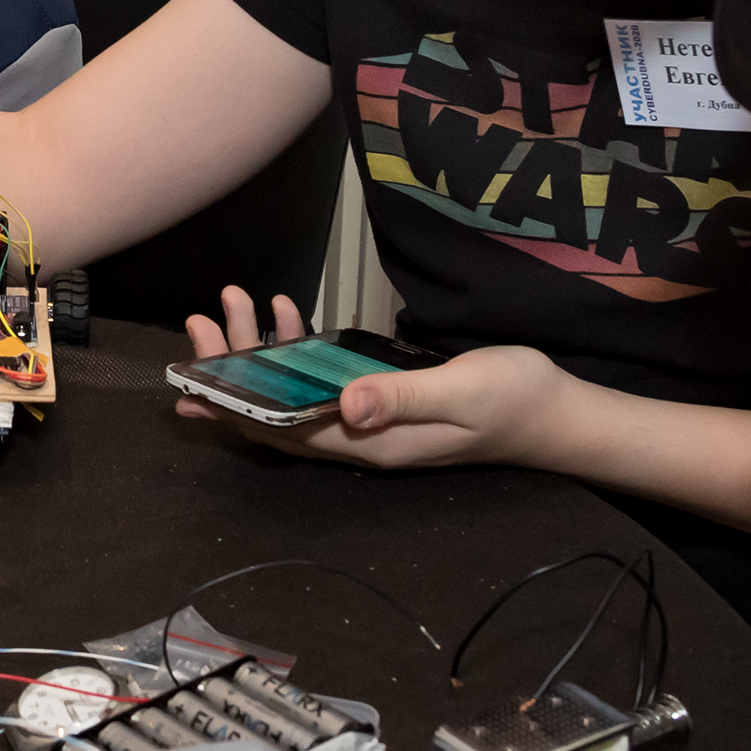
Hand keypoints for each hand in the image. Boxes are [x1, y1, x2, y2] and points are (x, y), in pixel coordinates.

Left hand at [176, 285, 574, 469]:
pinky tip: (288, 313)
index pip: (285, 432)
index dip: (233, 409)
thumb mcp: (461, 393)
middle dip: (234, 369)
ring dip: (261, 351)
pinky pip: (325, 379)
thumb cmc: (515, 399)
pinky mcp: (386, 399)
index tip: (191, 381)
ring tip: (232, 304)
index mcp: (373, 446)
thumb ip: (402, 398)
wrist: (559, 412)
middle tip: (202, 321)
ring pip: (297, 391)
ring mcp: (374, 419)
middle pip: (278, 410)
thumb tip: (344, 404)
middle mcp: (364, 438)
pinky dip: (299, 348)